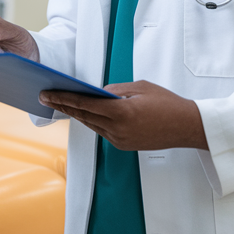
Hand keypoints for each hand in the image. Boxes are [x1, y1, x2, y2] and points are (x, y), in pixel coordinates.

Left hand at [40, 81, 207, 150]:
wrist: (188, 127)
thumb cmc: (167, 104)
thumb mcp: (140, 88)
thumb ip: (115, 90)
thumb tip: (97, 93)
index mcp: (121, 112)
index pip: (85, 104)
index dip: (63, 98)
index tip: (48, 94)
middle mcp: (118, 129)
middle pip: (83, 116)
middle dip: (63, 106)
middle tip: (45, 98)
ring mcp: (121, 140)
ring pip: (91, 125)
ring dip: (76, 114)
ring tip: (60, 104)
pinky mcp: (125, 145)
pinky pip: (103, 132)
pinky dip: (92, 122)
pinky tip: (83, 114)